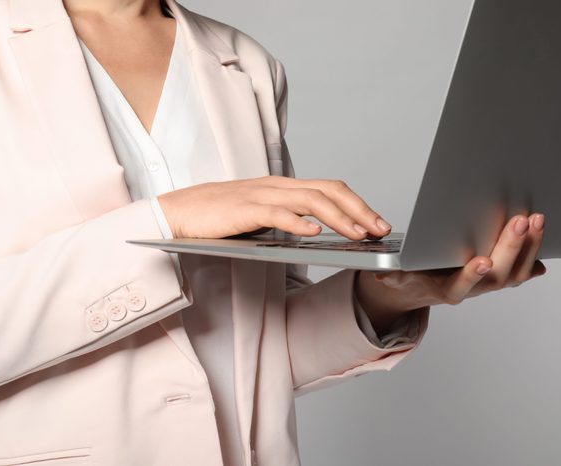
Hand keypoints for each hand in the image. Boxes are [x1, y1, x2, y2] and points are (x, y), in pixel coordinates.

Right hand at [157, 176, 392, 239]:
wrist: (178, 212)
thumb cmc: (219, 217)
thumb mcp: (261, 215)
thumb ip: (286, 216)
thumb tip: (315, 229)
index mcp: (282, 187)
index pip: (329, 188)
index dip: (357, 204)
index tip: (377, 222)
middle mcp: (276, 186)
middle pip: (328, 190)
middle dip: (359, 209)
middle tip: (381, 229)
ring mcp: (261, 195)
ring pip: (310, 199)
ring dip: (339, 217)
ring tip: (358, 234)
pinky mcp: (244, 209)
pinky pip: (277, 213)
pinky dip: (298, 222)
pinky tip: (313, 233)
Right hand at [356, 214, 546, 333]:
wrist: (421, 287)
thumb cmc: (410, 277)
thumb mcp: (394, 276)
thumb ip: (390, 274)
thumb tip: (381, 272)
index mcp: (446, 290)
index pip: (461, 286)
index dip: (472, 276)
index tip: (481, 262)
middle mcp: (473, 289)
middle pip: (497, 275)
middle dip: (510, 248)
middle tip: (519, 223)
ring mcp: (490, 283)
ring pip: (516, 271)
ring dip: (529, 247)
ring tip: (535, 220)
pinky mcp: (501, 273)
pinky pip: (524, 267)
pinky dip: (536, 252)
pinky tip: (541, 233)